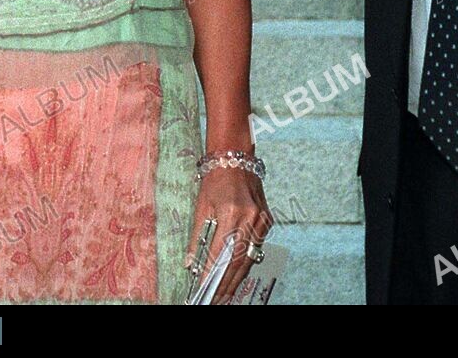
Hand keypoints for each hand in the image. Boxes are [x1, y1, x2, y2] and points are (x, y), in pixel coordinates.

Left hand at [186, 166, 272, 304]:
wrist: (236, 158)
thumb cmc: (216, 180)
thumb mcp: (202, 206)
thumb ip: (197, 237)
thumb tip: (190, 264)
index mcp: (232, 212)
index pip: (221, 253)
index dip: (212, 275)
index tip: (202, 291)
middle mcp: (250, 218)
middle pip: (238, 260)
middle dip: (225, 284)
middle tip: (215, 300)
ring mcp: (262, 220)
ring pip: (249, 258)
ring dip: (237, 279)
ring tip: (224, 295)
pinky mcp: (267, 220)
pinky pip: (256, 248)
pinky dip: (245, 264)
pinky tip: (236, 276)